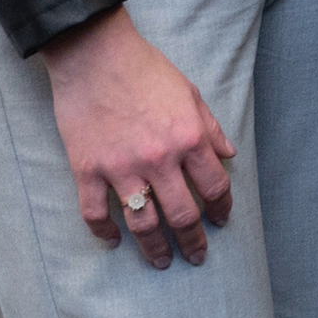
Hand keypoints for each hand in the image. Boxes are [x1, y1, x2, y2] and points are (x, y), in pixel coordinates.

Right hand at [37, 7, 235, 268]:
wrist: (95, 55)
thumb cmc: (146, 70)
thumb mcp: (191, 94)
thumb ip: (211, 128)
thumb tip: (230, 154)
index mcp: (189, 139)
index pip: (214, 187)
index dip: (222, 208)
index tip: (222, 219)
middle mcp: (159, 160)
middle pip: (182, 215)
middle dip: (194, 241)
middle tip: (197, 256)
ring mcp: (121, 168)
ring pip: (142, 224)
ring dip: (155, 248)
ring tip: (163, 261)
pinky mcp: (87, 170)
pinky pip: (95, 213)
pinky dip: (104, 232)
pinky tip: (114, 241)